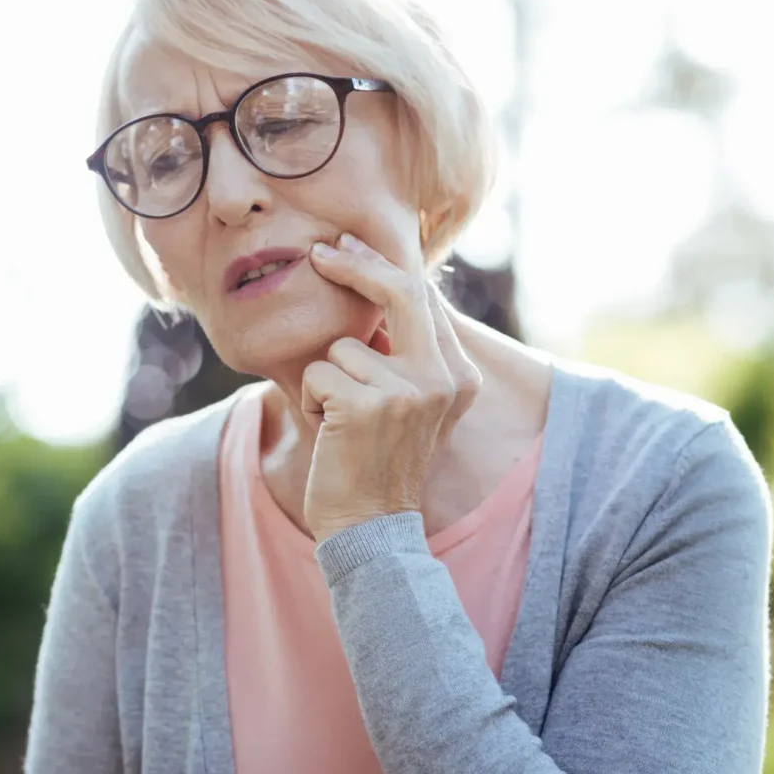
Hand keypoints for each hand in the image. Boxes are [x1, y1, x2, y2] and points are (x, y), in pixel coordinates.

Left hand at [302, 232, 480, 543]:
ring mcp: (409, 391)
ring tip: (343, 420)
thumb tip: (385, 284)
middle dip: (356, 265)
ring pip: (343, 347)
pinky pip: (319, 372)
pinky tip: (332, 433)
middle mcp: (443, 378)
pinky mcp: (368, 404)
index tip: (350, 246)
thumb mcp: (413, 406)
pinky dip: (314, 400)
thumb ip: (410, 353)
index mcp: (459, 376)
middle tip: (320, 251)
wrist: (371, 526)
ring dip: (328, 380)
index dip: (384, 267)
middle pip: (401, 292)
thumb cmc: (379, 460)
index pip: (425, 300)